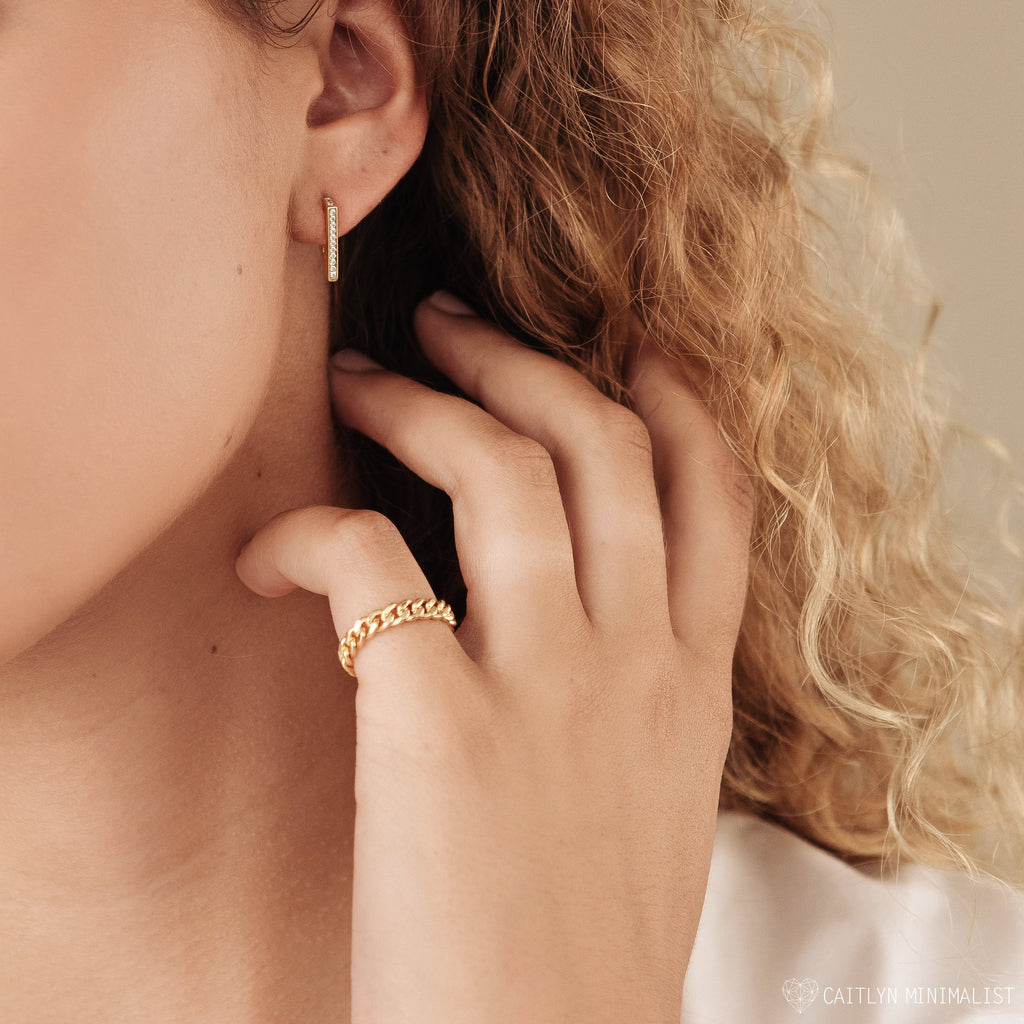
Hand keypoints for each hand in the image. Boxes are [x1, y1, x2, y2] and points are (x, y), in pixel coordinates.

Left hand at [234, 292, 754, 1023]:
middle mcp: (632, 662)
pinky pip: (371, 569)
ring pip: (504, 472)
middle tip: (453, 327)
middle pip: (600, 446)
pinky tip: (269, 554)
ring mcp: (546, 688)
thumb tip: (591, 620)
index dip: (676, 398)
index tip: (630, 344)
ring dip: (420, 405)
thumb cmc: (588, 944)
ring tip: (358, 380)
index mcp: (689, 682)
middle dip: (524, 361)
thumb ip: (641, 699)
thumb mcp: (656, 798)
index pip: (713, 493)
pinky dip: (311, 537)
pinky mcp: (440, 730)